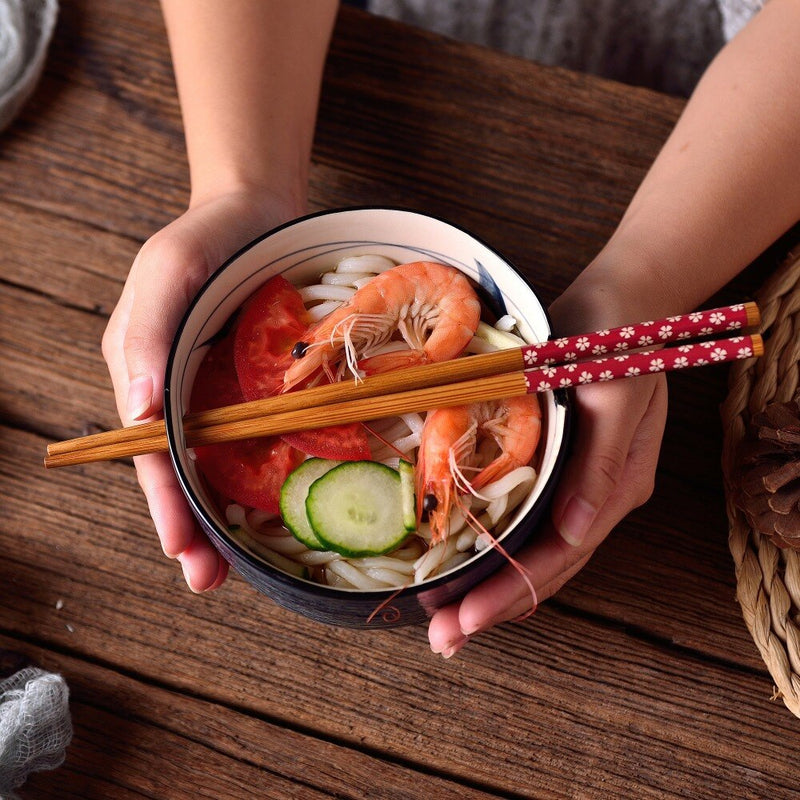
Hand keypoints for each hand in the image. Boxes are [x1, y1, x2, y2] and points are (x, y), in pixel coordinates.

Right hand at [102, 187, 303, 591]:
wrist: (258, 211)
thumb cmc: (205, 239)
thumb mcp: (167, 273)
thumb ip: (146, 336)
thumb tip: (136, 411)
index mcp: (145, 373)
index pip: (149, 453)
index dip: (164, 503)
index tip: (182, 551)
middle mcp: (179, 392)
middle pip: (181, 471)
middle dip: (191, 529)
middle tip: (209, 580)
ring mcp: (220, 393)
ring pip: (219, 464)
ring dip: (224, 516)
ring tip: (238, 565)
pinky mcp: (258, 386)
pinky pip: (259, 437)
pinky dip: (264, 473)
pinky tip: (280, 505)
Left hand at [427, 289, 668, 656]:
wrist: (618, 301)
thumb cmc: (618, 337)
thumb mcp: (617, 392)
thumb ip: (600, 464)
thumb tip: (574, 532)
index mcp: (614, 488)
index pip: (560, 556)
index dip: (512, 591)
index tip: (464, 620)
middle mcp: (592, 496)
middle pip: (542, 566)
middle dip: (491, 605)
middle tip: (440, 640)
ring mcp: (572, 484)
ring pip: (528, 550)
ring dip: (486, 586)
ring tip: (439, 619)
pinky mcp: (549, 465)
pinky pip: (519, 519)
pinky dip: (490, 547)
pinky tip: (459, 566)